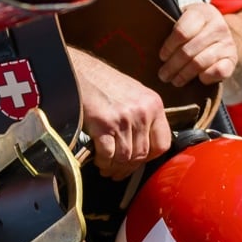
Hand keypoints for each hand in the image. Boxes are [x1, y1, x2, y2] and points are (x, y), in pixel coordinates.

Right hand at [72, 52, 169, 178]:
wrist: (79, 71)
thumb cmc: (103, 82)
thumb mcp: (134, 94)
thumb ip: (144, 117)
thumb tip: (144, 148)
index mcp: (153, 104)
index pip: (162, 143)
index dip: (149, 158)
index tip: (138, 161)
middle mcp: (142, 111)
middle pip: (142, 154)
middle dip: (128, 167)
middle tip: (118, 171)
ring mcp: (124, 118)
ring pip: (125, 157)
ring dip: (114, 167)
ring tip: (107, 167)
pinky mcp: (104, 123)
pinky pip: (108, 154)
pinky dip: (103, 162)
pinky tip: (99, 160)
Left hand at [158, 2, 238, 88]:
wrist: (219, 36)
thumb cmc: (193, 29)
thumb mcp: (183, 20)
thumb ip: (170, 25)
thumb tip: (144, 39)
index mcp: (202, 12)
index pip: (182, 32)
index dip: (169, 47)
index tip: (161, 56)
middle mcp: (218, 25)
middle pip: (189, 50)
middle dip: (172, 65)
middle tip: (162, 75)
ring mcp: (227, 43)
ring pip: (200, 63)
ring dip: (184, 75)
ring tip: (174, 80)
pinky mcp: (233, 59)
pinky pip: (219, 71)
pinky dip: (206, 77)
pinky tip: (198, 79)